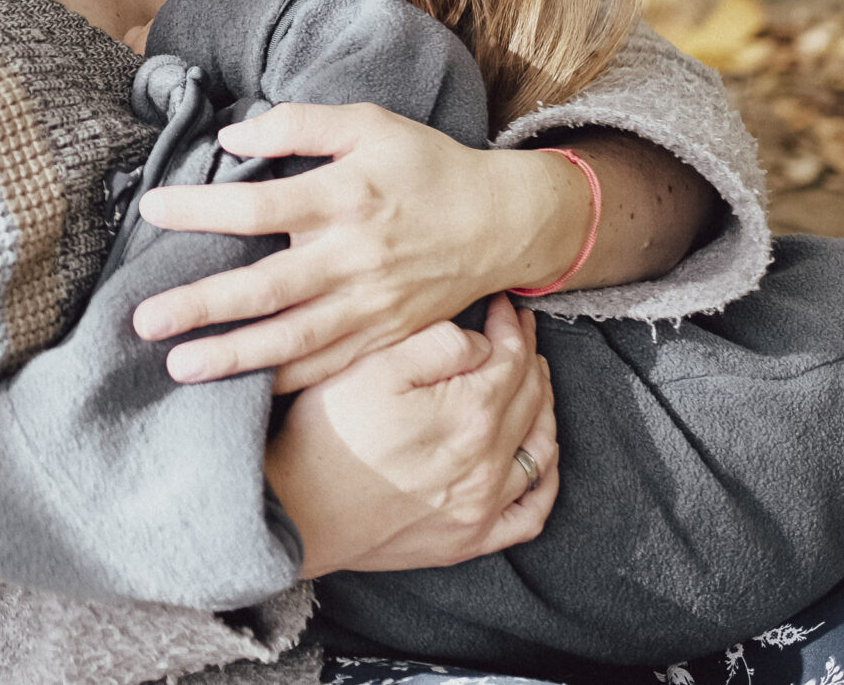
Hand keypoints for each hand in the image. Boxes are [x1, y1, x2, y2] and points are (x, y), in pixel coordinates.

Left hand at [131, 103, 586, 391]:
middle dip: (204, 306)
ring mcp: (371, 304)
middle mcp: (355, 256)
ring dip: (235, 357)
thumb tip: (231, 138)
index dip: (202, 209)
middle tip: (145, 320)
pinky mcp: (385, 335)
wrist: (501, 221)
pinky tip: (244, 392)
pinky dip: (286, 381)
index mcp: (345, 197)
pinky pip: (329, 365)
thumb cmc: (425, 165)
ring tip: (178, 369)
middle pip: (268, 287)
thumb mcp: (368, 124)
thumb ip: (298, 125)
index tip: (150, 209)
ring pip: (295, 339)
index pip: (260, 206)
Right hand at [266, 296, 559, 577]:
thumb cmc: (329, 432)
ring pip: (539, 450)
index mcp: (471, 413)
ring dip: (544, 408)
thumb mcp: (374, 366)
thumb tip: (481, 341)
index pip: (511, 358)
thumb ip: (438, 345)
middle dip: (529, 358)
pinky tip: (539, 461)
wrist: (299, 510)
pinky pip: (530, 513)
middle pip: (530, 399)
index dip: (511, 326)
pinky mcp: (469, 538)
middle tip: (520, 332)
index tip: (504, 305)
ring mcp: (483, 505)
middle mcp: (490, 461)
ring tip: (534, 382)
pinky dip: (544, 483)